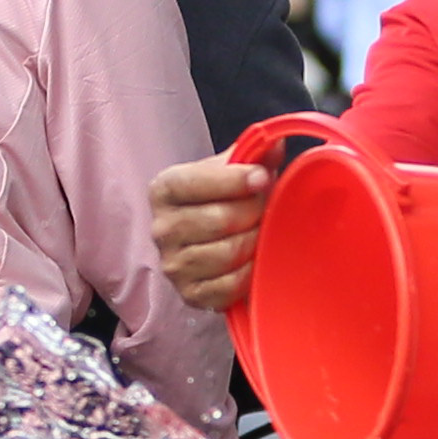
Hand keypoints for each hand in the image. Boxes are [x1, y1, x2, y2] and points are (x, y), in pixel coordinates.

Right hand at [151, 154, 276, 312]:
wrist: (211, 242)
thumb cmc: (221, 200)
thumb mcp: (230, 171)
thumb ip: (252, 154)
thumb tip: (276, 142)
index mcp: (164, 190)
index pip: (192, 183)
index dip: (233, 180)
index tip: (262, 178)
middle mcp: (161, 228)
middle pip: (218, 220)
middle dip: (253, 212)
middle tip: (267, 207)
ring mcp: (173, 265)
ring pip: (227, 254)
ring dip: (255, 242)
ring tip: (262, 231)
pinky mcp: (190, 295)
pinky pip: (230, 286)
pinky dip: (250, 272)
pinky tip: (256, 260)